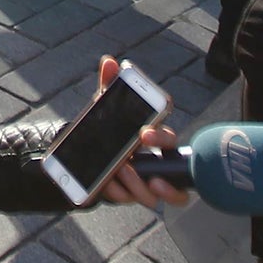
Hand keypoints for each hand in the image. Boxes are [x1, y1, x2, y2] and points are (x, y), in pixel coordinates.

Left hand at [92, 57, 189, 206]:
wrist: (89, 154)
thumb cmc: (108, 127)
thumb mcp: (106, 106)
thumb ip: (110, 86)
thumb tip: (109, 62)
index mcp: (154, 137)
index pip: (169, 138)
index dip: (161, 138)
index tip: (145, 133)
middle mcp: (157, 161)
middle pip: (173, 169)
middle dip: (155, 170)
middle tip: (130, 162)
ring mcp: (148, 180)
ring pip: (158, 192)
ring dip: (137, 185)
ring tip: (117, 173)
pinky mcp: (134, 194)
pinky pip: (137, 200)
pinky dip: (122, 195)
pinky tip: (109, 186)